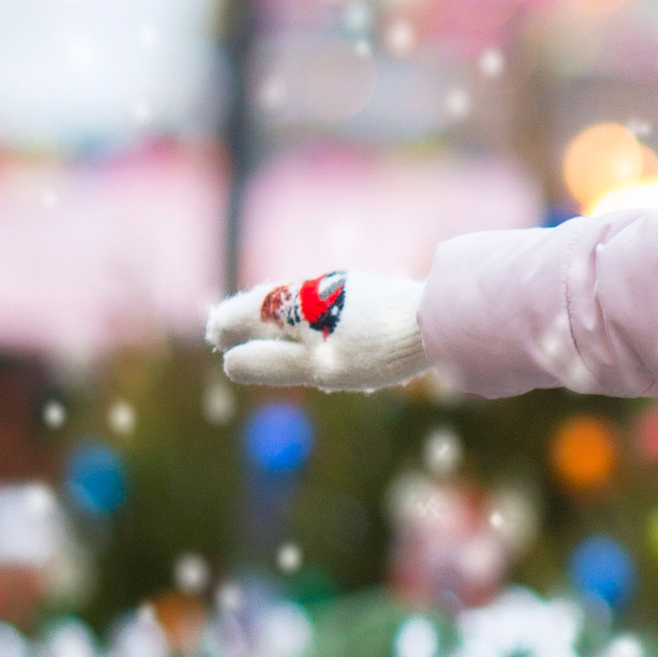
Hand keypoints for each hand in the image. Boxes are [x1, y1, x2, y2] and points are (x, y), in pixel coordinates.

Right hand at [206, 269, 427, 390]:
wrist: (440, 319)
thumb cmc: (378, 348)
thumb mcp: (320, 367)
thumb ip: (273, 365)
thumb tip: (230, 364)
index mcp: (297, 305)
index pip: (248, 310)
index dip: (228, 325)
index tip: (216, 337)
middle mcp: (317, 289)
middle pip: (273, 303)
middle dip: (251, 319)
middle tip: (230, 333)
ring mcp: (346, 290)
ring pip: (302, 303)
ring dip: (281, 318)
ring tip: (271, 335)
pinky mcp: (371, 295)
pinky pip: (329, 307)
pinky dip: (311, 319)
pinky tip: (324, 332)